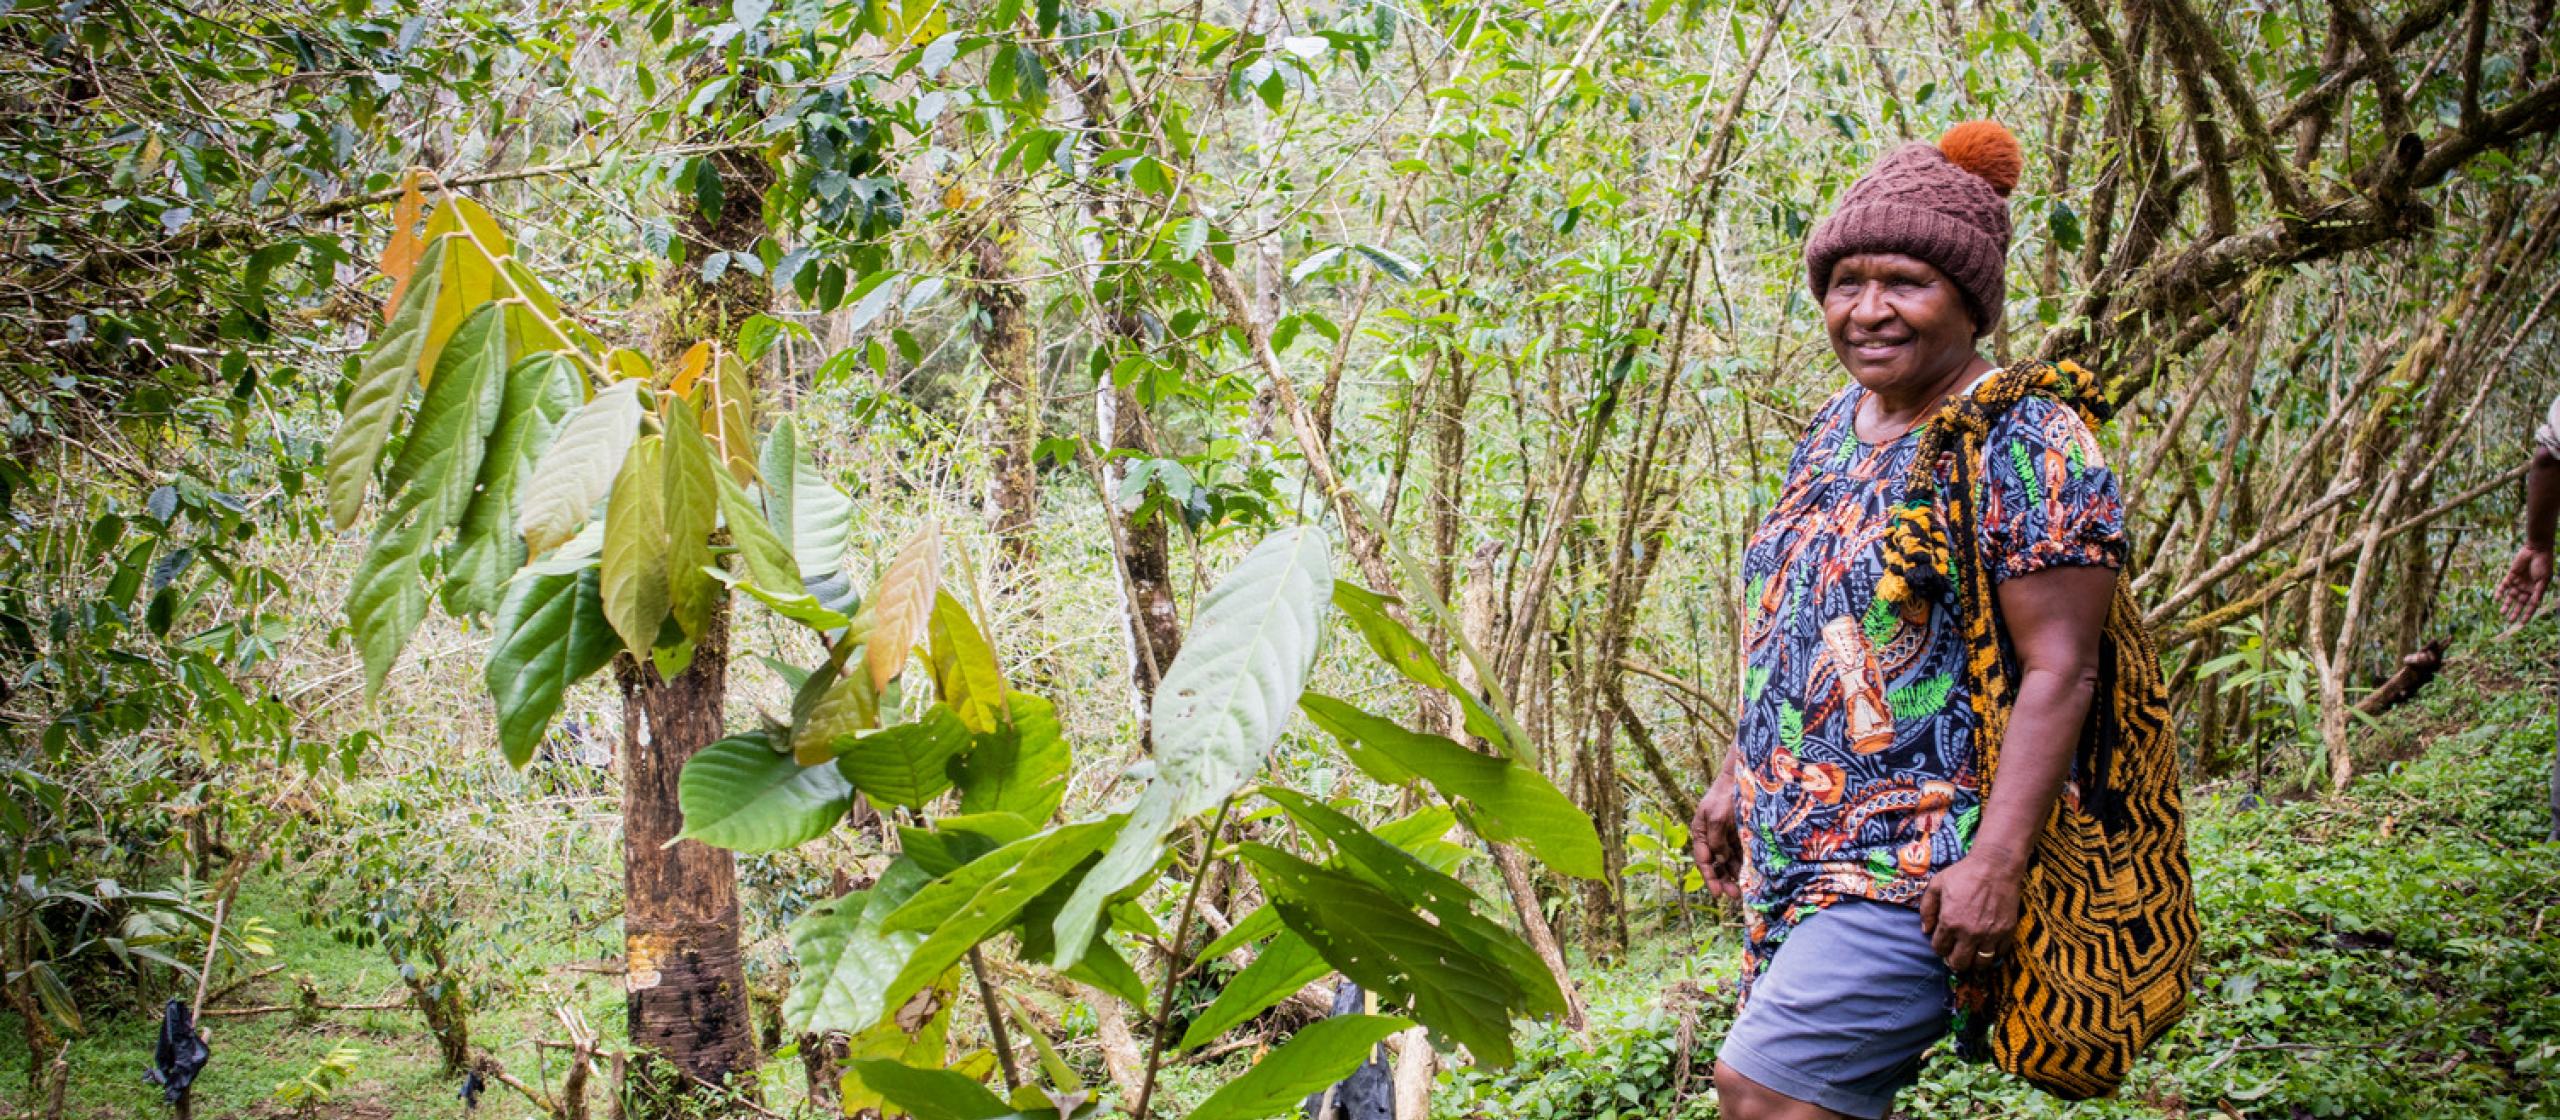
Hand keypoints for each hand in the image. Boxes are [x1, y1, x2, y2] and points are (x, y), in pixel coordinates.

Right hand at [1691, 772, 1742, 900]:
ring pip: (1729, 862)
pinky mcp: (1740, 834)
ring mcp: (1726, 836)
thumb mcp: (1717, 817)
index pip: (1703, 860)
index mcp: (1701, 833)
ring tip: (1744, 891)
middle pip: (1716, 865)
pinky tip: (1751, 875)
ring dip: (1734, 876)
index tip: (1718, 894)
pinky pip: (1741, 854)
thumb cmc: (1725, 795)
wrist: (1742, 778)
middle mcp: (1712, 837)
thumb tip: (1719, 860)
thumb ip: (1717, 840)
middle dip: (1723, 881)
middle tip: (1734, 896)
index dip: (1710, 878)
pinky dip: (1744, 865)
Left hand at [1919, 849, 2024, 970]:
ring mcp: (1990, 934)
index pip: (1940, 949)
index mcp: (1950, 922)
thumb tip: (1925, 930)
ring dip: (1974, 962)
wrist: (1995, 866)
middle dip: (1954, 961)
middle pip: (1959, 963)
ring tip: (1972, 954)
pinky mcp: (2007, 932)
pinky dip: (1993, 953)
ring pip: (1980, 964)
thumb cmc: (1964, 873)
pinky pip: (1999, 954)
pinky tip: (1987, 945)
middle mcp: (1969, 933)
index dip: (1940, 947)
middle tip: (1956, 954)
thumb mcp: (1937, 885)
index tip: (1943, 943)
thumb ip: (1927, 909)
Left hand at [2496, 547, 2552, 624]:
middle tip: (2509, 621)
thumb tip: (2534, 605)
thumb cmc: (2543, 565)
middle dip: (2514, 612)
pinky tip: (2497, 599)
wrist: (2536, 550)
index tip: (2522, 624)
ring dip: (2506, 604)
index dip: (2527, 614)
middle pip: (2519, 603)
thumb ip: (2538, 593)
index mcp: (2536, 590)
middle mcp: (2527, 588)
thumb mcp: (2543, 581)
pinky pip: (2504, 586)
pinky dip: (2500, 592)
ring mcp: (2518, 582)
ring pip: (2510, 596)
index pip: (2531, 605)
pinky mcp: (2511, 575)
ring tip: (2501, 613)